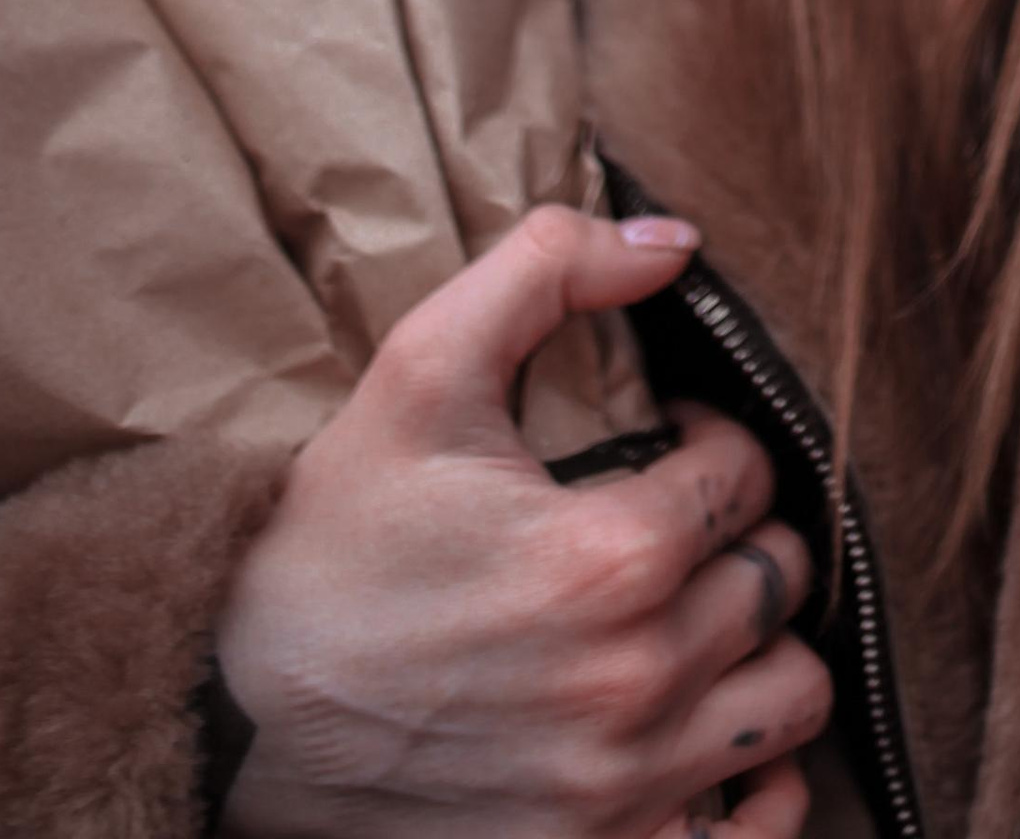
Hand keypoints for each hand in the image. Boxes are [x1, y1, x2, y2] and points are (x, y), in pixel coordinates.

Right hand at [219, 209, 826, 838]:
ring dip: (763, 649)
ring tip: (703, 618)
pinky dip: (760, 790)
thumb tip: (672, 241)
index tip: (669, 442)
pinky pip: (756, 838)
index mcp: (609, 556)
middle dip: (742, 533)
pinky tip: (716, 741)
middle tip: (685, 524)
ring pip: (790, 700)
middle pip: (776, 580)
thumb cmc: (330, 541)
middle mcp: (634, 682)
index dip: (714, 440)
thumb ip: (546, 270)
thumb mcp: (420, 371)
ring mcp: (622, 789)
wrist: (229, 715)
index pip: (746, 474)